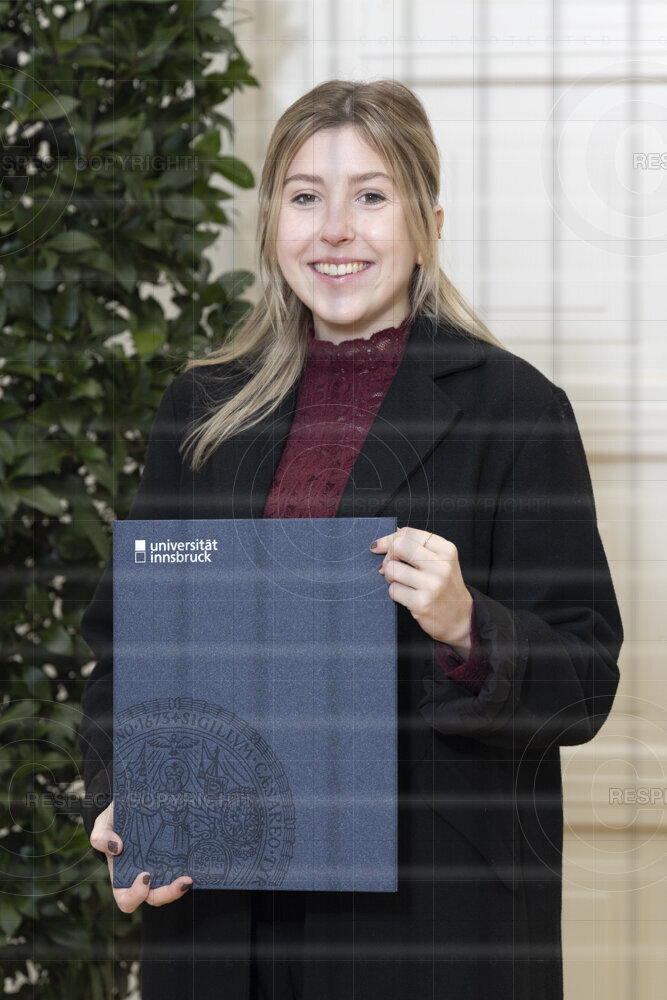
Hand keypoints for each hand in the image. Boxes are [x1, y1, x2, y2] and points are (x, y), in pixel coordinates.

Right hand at [90, 800, 192, 912]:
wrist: (132, 805)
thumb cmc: (114, 821)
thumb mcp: (103, 825)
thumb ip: (101, 836)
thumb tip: (116, 847)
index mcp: (122, 877)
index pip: (127, 900)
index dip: (136, 895)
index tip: (145, 876)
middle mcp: (142, 878)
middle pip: (155, 898)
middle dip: (168, 894)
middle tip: (182, 881)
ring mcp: (159, 869)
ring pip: (170, 888)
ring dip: (179, 887)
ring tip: (190, 877)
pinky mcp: (173, 858)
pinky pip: (180, 871)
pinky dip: (187, 869)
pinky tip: (195, 861)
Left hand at [370, 526, 472, 656]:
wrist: (460, 617)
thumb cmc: (446, 586)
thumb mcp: (441, 560)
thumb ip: (419, 546)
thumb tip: (392, 532)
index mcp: (446, 550)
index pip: (408, 533)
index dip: (389, 539)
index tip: (379, 546)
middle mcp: (441, 565)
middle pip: (398, 546)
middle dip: (388, 556)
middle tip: (392, 566)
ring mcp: (432, 584)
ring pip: (391, 569)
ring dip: (389, 576)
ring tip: (401, 582)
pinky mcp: (421, 603)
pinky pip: (393, 590)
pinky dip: (395, 592)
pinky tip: (406, 595)